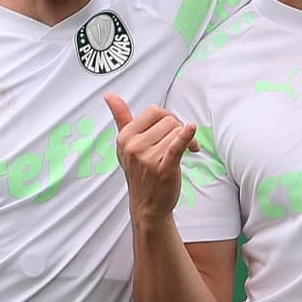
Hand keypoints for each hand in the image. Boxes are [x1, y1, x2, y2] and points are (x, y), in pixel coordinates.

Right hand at [103, 93, 199, 222]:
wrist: (147, 206)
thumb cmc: (140, 172)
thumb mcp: (126, 144)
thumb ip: (121, 117)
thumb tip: (109, 95)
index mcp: (125, 137)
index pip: (154, 111)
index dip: (167, 118)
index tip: (171, 130)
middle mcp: (134, 147)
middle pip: (168, 120)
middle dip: (179, 129)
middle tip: (181, 144)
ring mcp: (148, 158)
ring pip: (177, 131)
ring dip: (188, 140)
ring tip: (187, 151)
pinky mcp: (164, 168)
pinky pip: (177, 145)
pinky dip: (187, 137)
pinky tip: (191, 129)